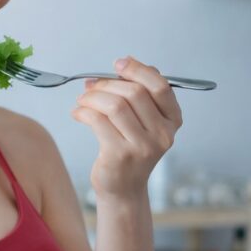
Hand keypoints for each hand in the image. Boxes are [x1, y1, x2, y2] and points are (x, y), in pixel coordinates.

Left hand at [72, 55, 183, 199]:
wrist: (123, 187)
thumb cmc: (130, 148)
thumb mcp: (143, 122)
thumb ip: (140, 94)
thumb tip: (123, 64)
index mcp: (172, 120)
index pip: (160, 86)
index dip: (138, 70)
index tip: (119, 62)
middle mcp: (163, 134)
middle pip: (134, 93)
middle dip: (107, 84)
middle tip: (90, 86)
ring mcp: (143, 146)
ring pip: (115, 105)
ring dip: (92, 97)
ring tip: (82, 101)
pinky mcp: (120, 154)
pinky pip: (98, 121)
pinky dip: (83, 112)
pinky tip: (78, 114)